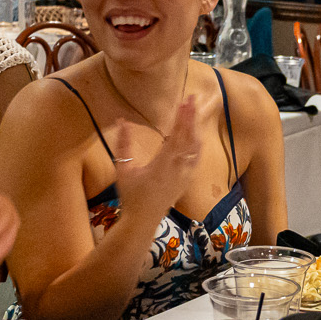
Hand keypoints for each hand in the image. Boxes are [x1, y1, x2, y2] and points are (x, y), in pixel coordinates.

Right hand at [113, 98, 202, 223]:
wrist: (142, 221)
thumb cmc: (131, 195)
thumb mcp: (123, 169)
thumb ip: (124, 144)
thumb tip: (122, 120)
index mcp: (163, 163)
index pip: (176, 134)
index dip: (182, 117)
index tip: (186, 101)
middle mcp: (178, 168)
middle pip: (190, 137)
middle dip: (192, 117)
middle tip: (194, 99)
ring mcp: (185, 175)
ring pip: (196, 148)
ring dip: (197, 129)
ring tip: (197, 113)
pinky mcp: (186, 181)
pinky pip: (196, 159)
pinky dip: (198, 144)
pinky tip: (198, 137)